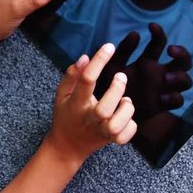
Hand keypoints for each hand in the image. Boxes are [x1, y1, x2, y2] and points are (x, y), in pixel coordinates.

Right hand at [46, 43, 137, 162]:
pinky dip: (130, 126)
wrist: (67, 147)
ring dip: (125, 110)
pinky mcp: (111, 140)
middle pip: (104, 109)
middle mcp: (89, 119)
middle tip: (120, 77)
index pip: (87, 80)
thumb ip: (72, 75)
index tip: (108, 46)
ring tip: (125, 101)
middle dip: (116, 90)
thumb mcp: (62, 94)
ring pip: (116, 124)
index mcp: (76, 104)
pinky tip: (126, 117)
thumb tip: (85, 57)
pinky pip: (125, 136)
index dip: (99, 61)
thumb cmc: (66, 115)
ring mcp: (101, 131)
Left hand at [94, 23, 192, 122]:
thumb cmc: (107, 86)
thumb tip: (135, 33)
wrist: (104, 112)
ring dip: (181, 76)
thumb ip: (122, 51)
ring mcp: (162, 89)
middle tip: (171, 50)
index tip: (151, 26)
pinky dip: (174, 97)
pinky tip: (162, 97)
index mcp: (146, 61)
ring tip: (166, 77)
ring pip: (186, 81)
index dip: (159, 33)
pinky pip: (178, 101)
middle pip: (183, 62)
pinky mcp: (161, 105)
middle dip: (182, 54)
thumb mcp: (112, 66)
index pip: (160, 43)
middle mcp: (158, 74)